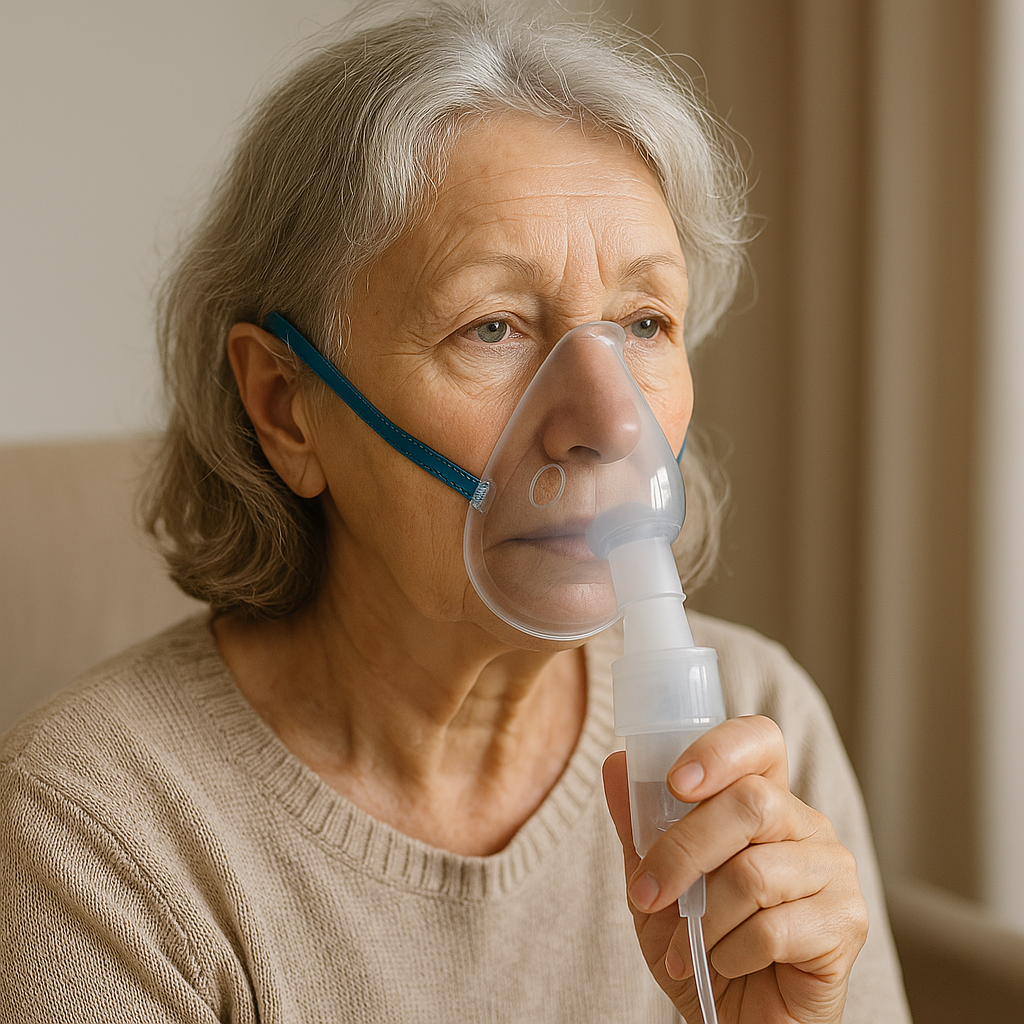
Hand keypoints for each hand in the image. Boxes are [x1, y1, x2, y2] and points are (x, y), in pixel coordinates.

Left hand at [603, 716, 867, 1023]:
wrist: (733, 1019)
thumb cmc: (699, 945)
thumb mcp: (654, 882)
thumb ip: (639, 825)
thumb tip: (614, 763)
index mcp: (765, 800)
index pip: (759, 741)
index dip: (718, 751)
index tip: (673, 783)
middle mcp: (807, 825)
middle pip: (751, 802)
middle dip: (684, 850)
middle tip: (648, 894)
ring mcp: (833, 872)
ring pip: (754, 873)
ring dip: (703, 920)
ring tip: (688, 947)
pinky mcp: (847, 925)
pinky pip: (772, 929)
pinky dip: (730, 954)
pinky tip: (725, 965)